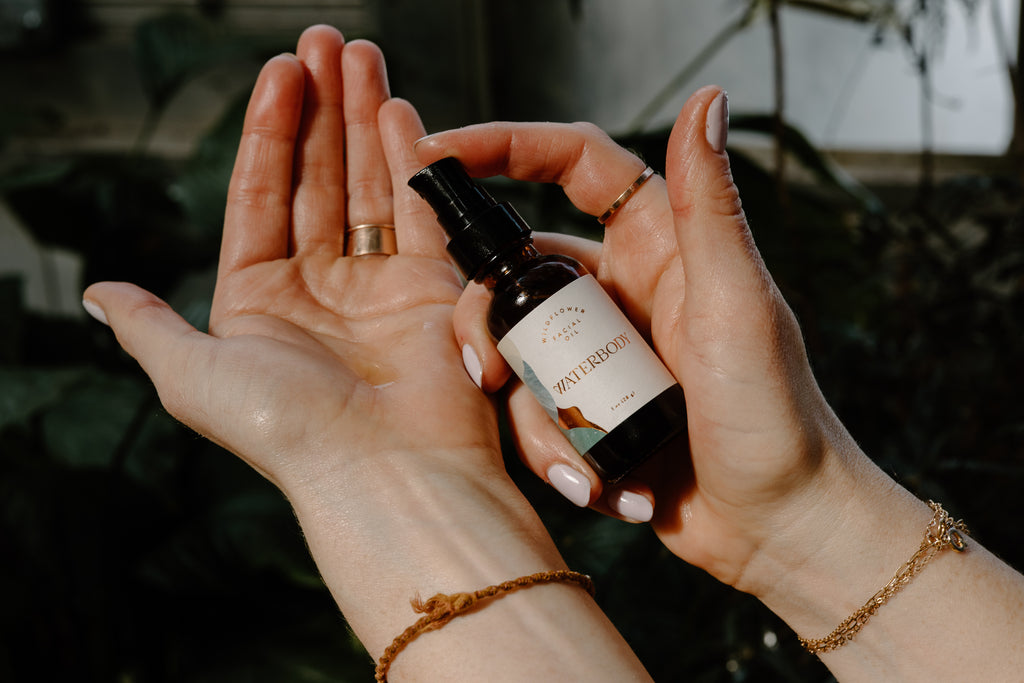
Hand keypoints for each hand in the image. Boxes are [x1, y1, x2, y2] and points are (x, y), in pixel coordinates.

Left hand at [84, 27, 495, 497]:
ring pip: (369, 184)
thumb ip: (148, 326)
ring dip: (365, 118)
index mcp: (260, 301)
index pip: (261, 194)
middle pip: (318, 177)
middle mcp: (320, 288)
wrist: (385, 472)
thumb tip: (98, 294)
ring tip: (363, 56)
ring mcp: (378, 286)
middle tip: (326, 43)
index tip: (280, 71)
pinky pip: (419, 212)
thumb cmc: (290, 431)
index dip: (269, 130)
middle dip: (322, 108)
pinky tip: (400, 110)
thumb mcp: (192, 375)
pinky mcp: (432, 290)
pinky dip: (413, 160)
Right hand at [413, 87, 885, 588]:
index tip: (441, 152)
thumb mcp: (737, 302)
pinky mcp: (586, 410)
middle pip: (515, 268)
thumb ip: (709, 204)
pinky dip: (553, 452)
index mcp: (657, 243)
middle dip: (487, 318)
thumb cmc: (777, 414)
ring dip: (528, 410)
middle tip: (484, 368)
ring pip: (515, 350)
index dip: (506, 145)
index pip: (572, 164)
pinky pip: (533, 411)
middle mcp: (619, 289)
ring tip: (575, 463)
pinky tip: (600, 487)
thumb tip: (705, 98)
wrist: (778, 526)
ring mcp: (598, 353)